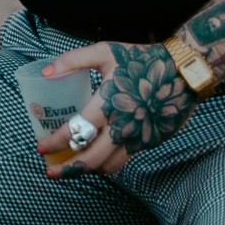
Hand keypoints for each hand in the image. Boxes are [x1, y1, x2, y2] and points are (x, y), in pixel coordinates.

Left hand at [35, 39, 195, 175]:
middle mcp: (123, 126)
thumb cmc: (141, 59)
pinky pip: (124, 160)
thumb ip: (73, 60)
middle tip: (51, 172)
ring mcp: (138, 138)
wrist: (183, 71)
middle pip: (90, 158)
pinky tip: (97, 159)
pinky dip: (106, 164)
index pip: (76, 131)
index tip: (41, 148)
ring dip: (87, 170)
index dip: (55, 143)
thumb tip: (45, 71)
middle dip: (68, 169)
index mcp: (108, 104)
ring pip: (108, 165)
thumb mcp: (105, 52)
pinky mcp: (149, 142)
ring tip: (72, 169)